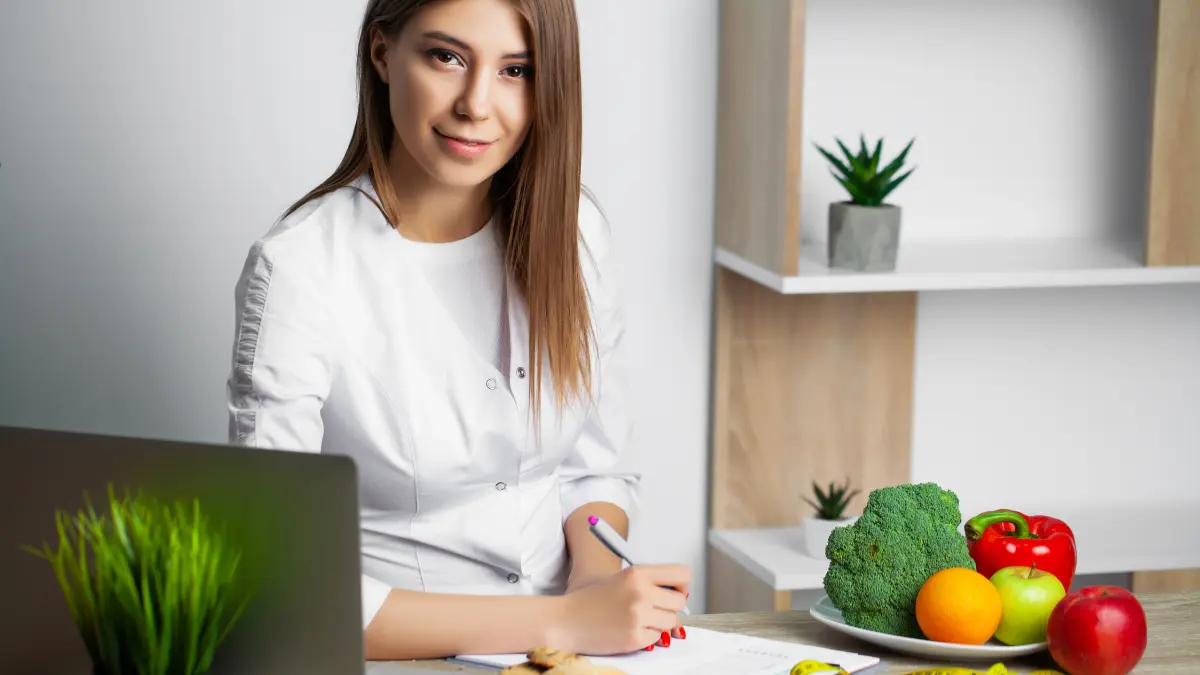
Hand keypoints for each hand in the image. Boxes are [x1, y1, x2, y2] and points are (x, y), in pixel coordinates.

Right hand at [551, 564, 690, 654]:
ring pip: (671, 622)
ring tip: (636, 619)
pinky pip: (656, 638)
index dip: (681, 585)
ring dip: (658, 623)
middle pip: (680, 601)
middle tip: (653, 609)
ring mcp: (638, 615)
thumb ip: (651, 582)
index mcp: (638, 573)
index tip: (674, 591)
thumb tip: (682, 595)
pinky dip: (646, 636)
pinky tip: (628, 629)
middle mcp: (640, 592)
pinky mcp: (635, 637)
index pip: (682, 574)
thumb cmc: (592, 600)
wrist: (566, 620)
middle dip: (669, 607)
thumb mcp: (622, 579)